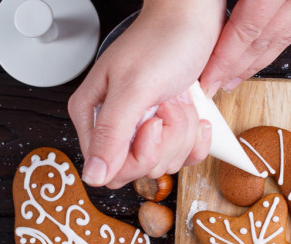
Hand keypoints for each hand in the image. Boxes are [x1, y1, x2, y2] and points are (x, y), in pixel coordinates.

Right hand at [68, 0, 220, 188]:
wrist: (193, 20)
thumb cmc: (162, 42)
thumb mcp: (134, 88)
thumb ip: (111, 134)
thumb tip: (92, 176)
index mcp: (92, 116)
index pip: (109, 170)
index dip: (138, 155)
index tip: (153, 123)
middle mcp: (116, 126)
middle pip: (139, 169)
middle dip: (165, 140)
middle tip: (166, 104)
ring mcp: (143, 130)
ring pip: (165, 163)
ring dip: (183, 132)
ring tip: (178, 99)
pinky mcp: (169, 131)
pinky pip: (184, 157)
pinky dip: (197, 138)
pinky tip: (196, 113)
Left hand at [200, 0, 290, 93]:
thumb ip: (227, 0)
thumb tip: (210, 18)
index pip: (247, 30)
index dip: (226, 57)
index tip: (208, 77)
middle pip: (264, 40)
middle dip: (238, 67)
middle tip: (216, 85)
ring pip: (283, 37)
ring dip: (257, 61)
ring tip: (235, 76)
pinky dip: (277, 41)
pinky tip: (261, 50)